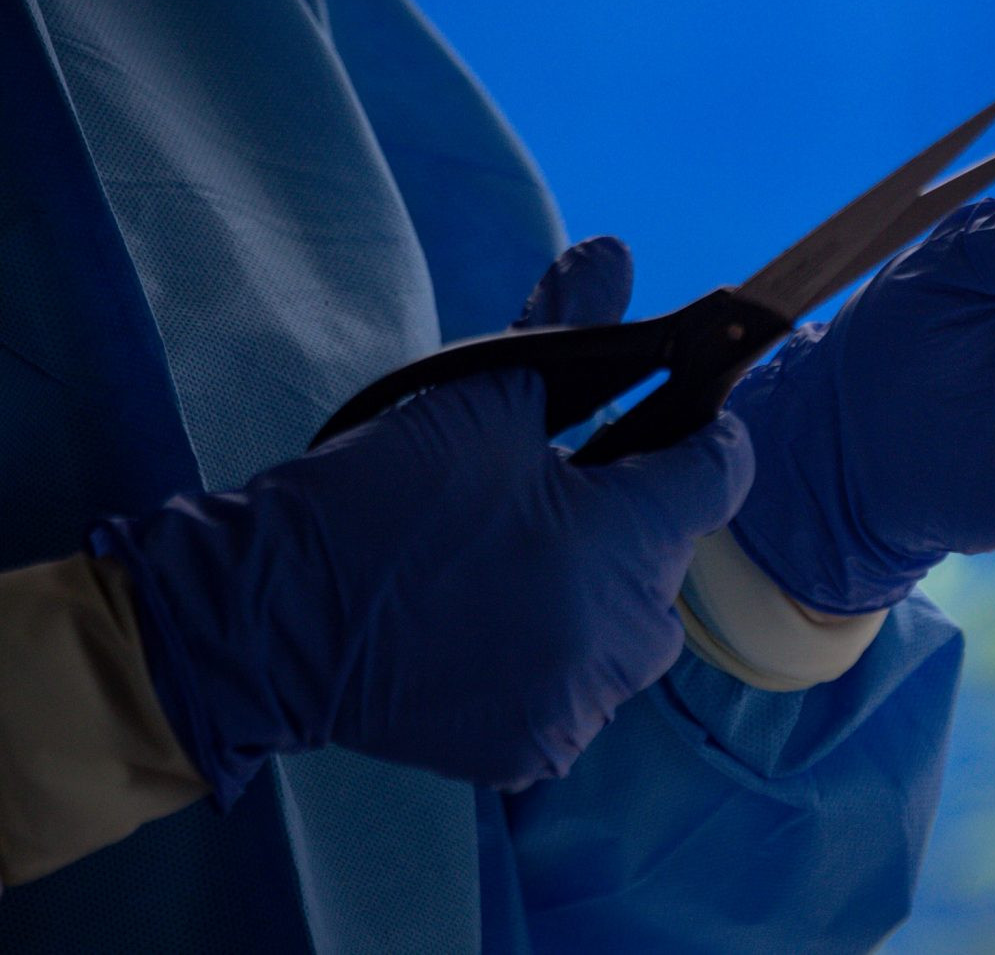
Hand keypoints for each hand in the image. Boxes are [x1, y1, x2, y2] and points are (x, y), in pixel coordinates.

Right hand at [92, 237, 752, 801]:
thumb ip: (569, 329)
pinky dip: (553, 660)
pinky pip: (581, 692)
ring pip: (632, 633)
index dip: (701, 440)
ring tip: (517, 564)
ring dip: (597, 596)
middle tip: (553, 500)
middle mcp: (619, 635)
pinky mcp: (535, 750)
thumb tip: (611, 253)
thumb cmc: (378, 496)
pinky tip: (491, 628)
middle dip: (631, 523)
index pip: (720, 475)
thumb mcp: (479, 400)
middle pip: (670, 559)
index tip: (667, 428)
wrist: (266, 619)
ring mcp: (580, 702)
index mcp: (620, 539)